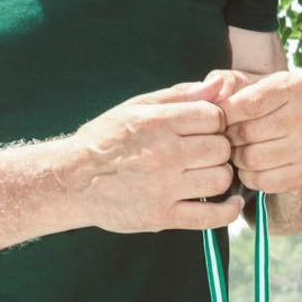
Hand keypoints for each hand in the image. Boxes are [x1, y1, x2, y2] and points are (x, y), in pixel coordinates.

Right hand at [72, 82, 241, 232]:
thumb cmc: (106, 139)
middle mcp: (162, 154)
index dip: (214, 120)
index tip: (203, 127)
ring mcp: (163, 188)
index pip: (214, 116)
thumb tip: (220, 84)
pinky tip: (229, 201)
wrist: (73, 181)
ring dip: (220, 174)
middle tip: (204, 150)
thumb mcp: (138, 107)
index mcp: (156, 123)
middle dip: (218, 146)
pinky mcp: (161, 217)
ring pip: (221, 179)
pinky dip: (228, 210)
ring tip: (205, 171)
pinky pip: (211, 217)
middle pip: (221, 147)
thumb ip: (181, 95)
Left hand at [201, 68, 301, 196]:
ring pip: (252, 159)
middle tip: (229, 136)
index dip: (224, 114)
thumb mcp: (244, 85)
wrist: (297, 137)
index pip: (247, 104)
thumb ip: (224, 82)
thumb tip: (213, 91)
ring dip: (237, 157)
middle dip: (230, 136)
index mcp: (291, 86)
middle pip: (247, 133)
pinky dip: (249, 176)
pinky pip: (261, 180)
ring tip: (240, 148)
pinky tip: (253, 165)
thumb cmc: (261, 106)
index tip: (218, 119)